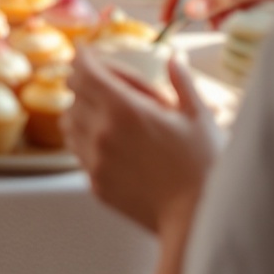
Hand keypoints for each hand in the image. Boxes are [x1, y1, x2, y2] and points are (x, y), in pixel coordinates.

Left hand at [68, 47, 218, 237]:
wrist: (196, 221)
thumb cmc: (204, 168)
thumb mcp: (198, 117)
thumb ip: (182, 82)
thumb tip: (175, 58)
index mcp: (124, 108)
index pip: (84, 71)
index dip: (83, 57)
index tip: (87, 52)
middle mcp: (102, 132)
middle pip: (74, 93)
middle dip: (86, 81)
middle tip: (105, 82)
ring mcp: (96, 161)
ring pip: (69, 123)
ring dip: (81, 110)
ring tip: (106, 113)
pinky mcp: (97, 185)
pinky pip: (78, 153)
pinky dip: (85, 140)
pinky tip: (109, 143)